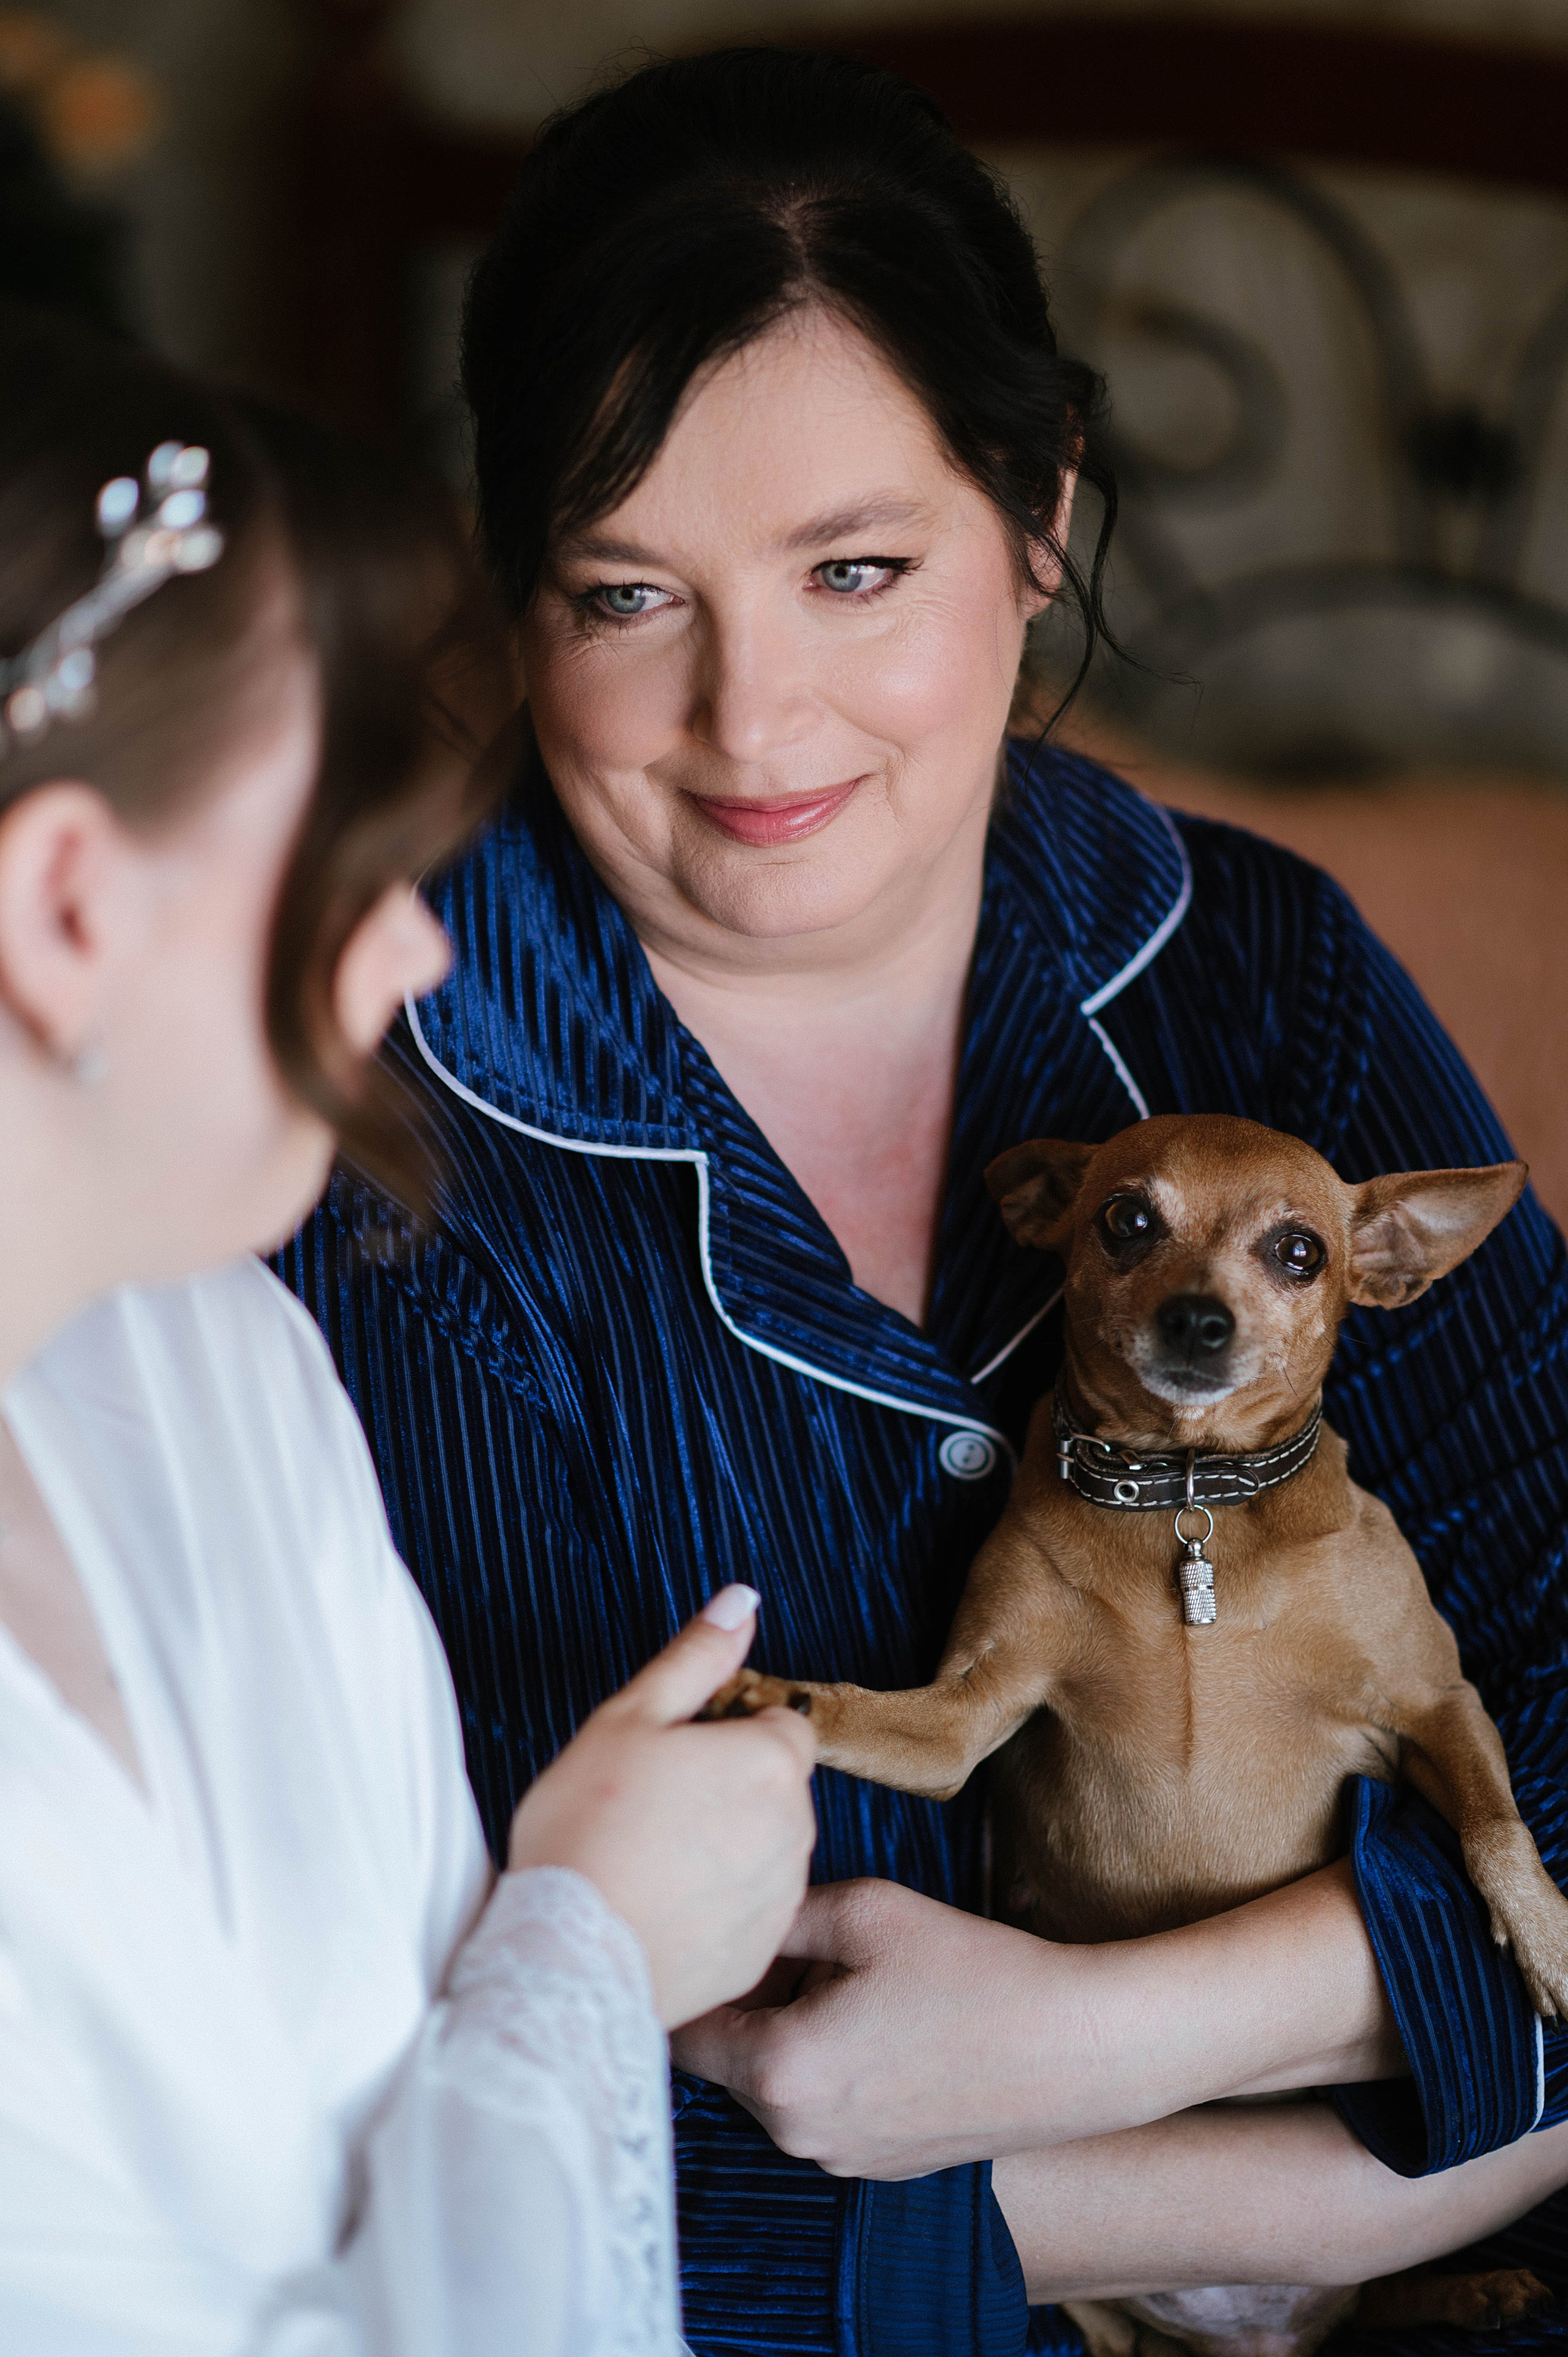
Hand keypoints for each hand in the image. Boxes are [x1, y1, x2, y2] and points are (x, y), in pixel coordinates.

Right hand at [506, 1586, 816, 2028]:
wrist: (566, 1956)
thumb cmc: (586, 1829)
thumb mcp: (629, 1717)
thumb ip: (695, 1656)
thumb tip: (742, 1599)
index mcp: (769, 1762)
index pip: (779, 1724)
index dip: (728, 1732)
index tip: (678, 1755)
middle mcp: (795, 1829)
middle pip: (775, 1786)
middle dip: (729, 1786)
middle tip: (653, 1805)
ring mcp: (781, 1895)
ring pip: (766, 1846)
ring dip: (727, 1843)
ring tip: (652, 1857)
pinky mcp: (760, 1950)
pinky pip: (751, 1907)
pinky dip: (719, 1901)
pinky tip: (663, 1904)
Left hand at [672, 1865, 1401, 2178]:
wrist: (1074, 2049)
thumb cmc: (971, 1972)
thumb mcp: (863, 1910)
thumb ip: (779, 1916)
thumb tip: (733, 1915)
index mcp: (778, 2072)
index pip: (684, 2029)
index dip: (690, 1972)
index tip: (698, 1927)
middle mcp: (794, 2133)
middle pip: (727, 2058)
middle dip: (744, 1998)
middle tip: (780, 1934)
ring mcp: (836, 2158)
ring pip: (773, 2082)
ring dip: (785, 2029)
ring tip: (838, 1970)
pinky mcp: (876, 2165)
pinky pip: (821, 2105)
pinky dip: (828, 2061)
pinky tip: (878, 2014)